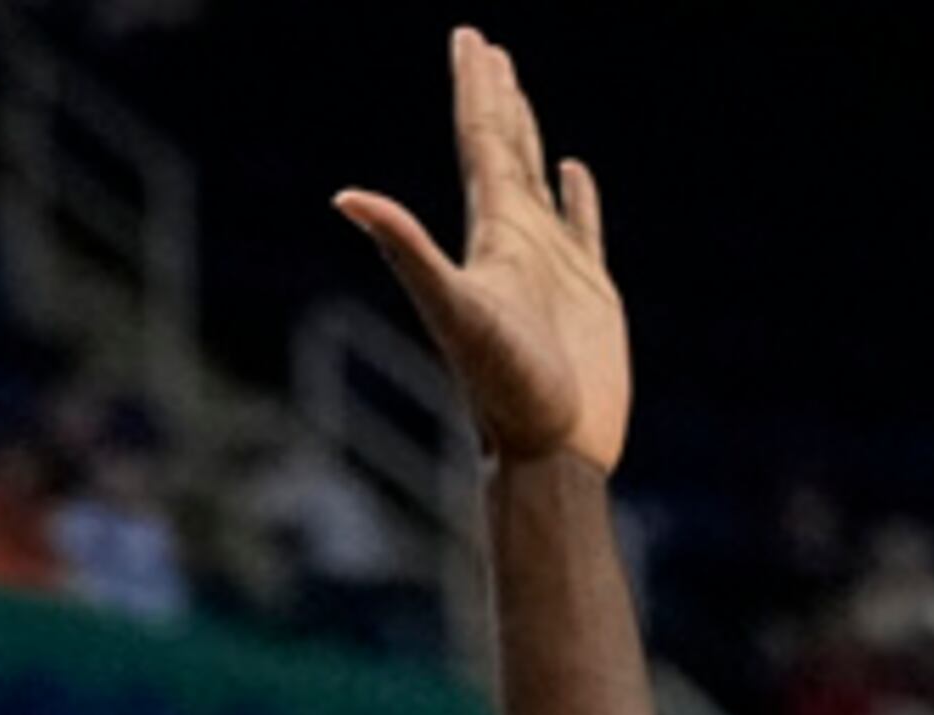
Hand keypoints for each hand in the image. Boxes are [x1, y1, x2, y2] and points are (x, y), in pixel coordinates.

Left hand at [336, 28, 629, 473]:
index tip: (471, 38)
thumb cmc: (503, 390)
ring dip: (527, 134)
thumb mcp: (452, 309)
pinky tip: (572, 170)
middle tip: (485, 47)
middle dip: (494, 95)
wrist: (548, 454)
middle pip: (500, 150)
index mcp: (488, 237)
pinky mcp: (589, 291)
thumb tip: (344, 196)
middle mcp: (514, 243)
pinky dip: (578, 193)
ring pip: (535, 179)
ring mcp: (551, 265)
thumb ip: (405, 249)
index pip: (479, 143)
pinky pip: (582, 224)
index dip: (475, 88)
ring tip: (518, 90)